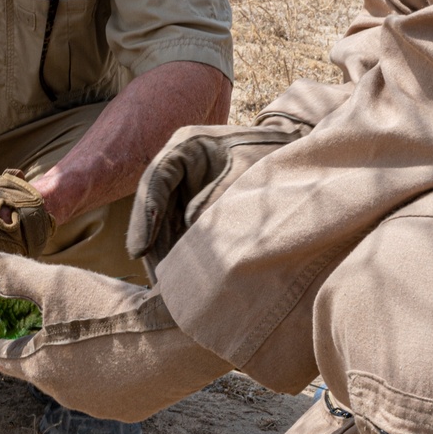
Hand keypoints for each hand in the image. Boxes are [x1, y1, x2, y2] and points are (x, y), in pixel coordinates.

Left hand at [0, 249, 229, 420]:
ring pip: (79, 379)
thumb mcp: (55, 283)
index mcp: (39, 368)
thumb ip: (10, 275)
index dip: (0, 337)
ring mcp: (101, 407)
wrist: (179, 340)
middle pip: (41, 368)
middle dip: (44, 344)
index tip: (7, 321)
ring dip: (81, 357)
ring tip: (101, 326)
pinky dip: (115, 368)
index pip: (2, 358)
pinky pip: (115, 388)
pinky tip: (132, 344)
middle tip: (61, 313)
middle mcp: (65, 396)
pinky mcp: (135, 410)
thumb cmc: (109, 312)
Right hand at [126, 121, 307, 270]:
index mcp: (186, 145)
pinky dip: (177, 252)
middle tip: (153, 281)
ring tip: (162, 288)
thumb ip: (218, 200)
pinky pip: (178, 230)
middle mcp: (179, 166)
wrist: (292, 151)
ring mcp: (185, 187)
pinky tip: (177, 279)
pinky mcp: (193, 205)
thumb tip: (192, 232)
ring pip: (163, 223)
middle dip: (152, 244)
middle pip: (154, 207)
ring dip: (162, 253)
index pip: (156, 179)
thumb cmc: (271, 155)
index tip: (140, 249)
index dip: (145, 216)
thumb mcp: (247, 174)